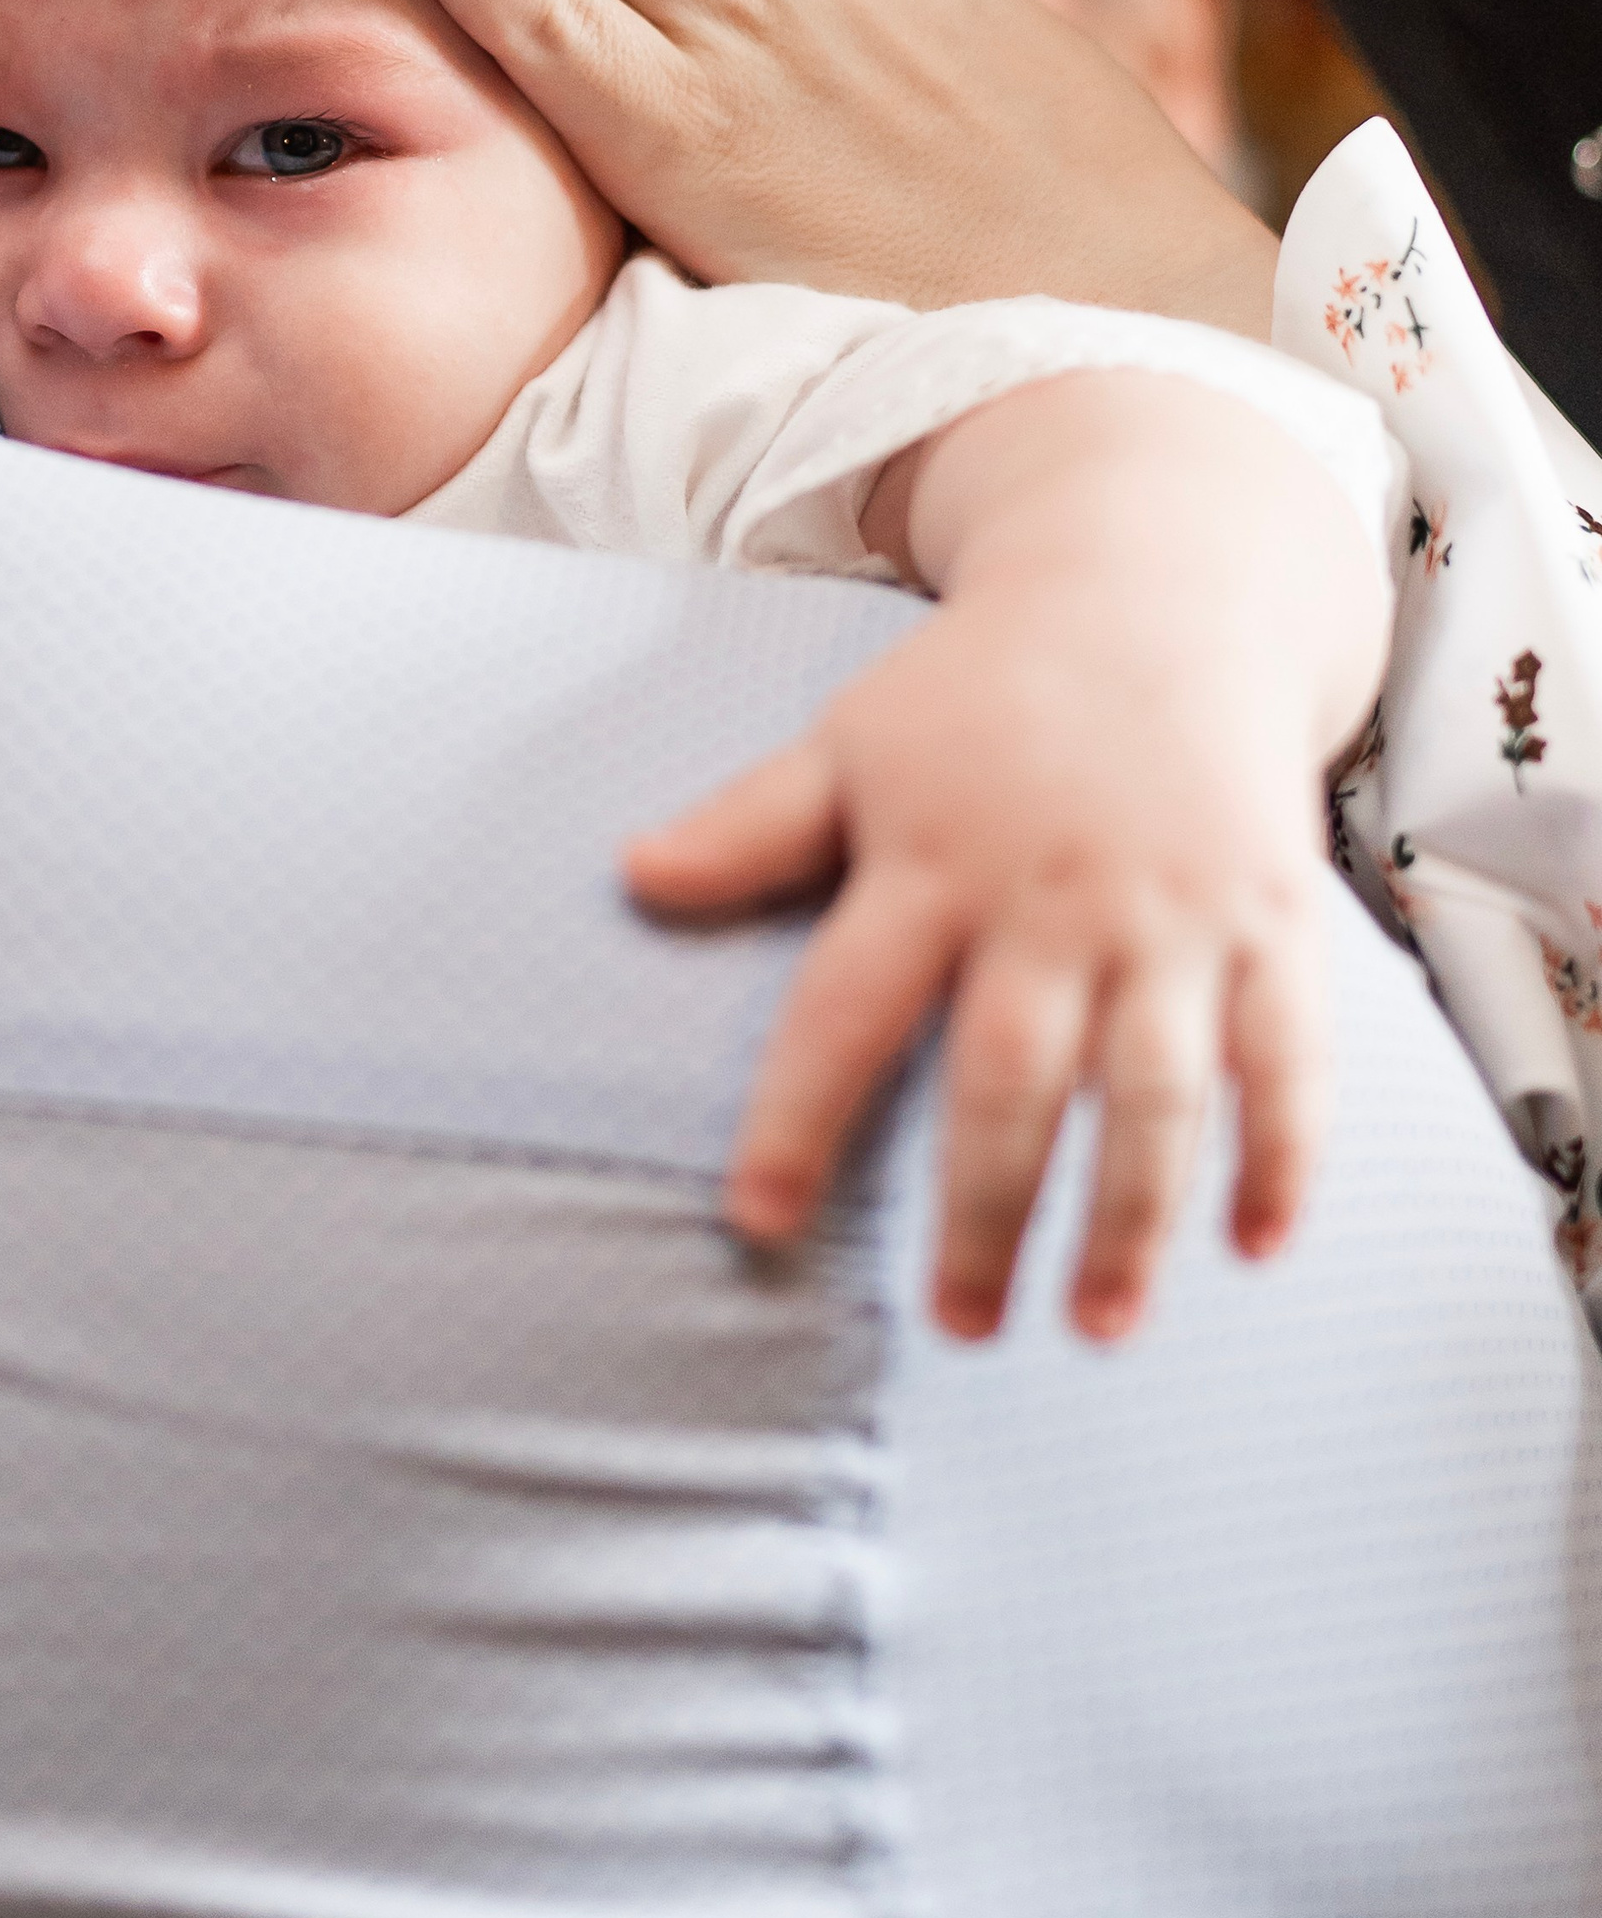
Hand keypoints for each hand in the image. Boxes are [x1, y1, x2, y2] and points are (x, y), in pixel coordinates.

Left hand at [630, 374, 1386, 1339]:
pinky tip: (1254, 1247)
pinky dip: (1281, 1150)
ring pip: (1153, 1089)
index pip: (845, 1008)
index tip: (753, 1221)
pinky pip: (1288, 1053)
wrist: (1161, 591)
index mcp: (932, 863)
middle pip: (1011, 1078)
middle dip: (984, 1212)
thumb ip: (752, 826)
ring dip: (1130, 1217)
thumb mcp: (853, 741)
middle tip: (959, 1326)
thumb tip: (629, 875)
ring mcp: (1172, 913)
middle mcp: (1052, 898)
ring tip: (1095, 1326)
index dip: (795, 1116)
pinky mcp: (1274, 919)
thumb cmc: (984, 690)